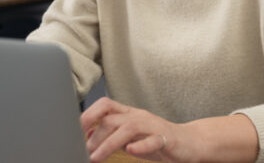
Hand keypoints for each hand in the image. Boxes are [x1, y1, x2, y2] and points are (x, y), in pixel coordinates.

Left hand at [81, 97, 195, 161]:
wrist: (191, 143)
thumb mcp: (131, 137)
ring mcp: (154, 126)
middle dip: (94, 134)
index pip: (105, 106)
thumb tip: (86, 138)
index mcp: (129, 114)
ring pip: (129, 128)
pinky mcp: (168, 139)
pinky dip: (141, 145)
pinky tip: (131, 150)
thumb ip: (112, 135)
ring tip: (96, 157)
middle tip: (83, 150)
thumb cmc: (157, 139)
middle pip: (112, 118)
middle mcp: (140, 117)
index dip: (87, 116)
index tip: (72, 132)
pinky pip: (154, 140)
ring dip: (109, 143)